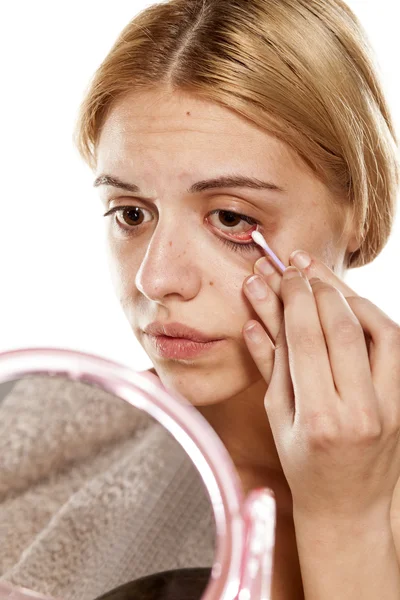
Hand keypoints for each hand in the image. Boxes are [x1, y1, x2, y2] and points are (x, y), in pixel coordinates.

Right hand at [242, 250, 399, 520]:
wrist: (348, 506)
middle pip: (342, 327)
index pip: (306, 338)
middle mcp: (360, 412)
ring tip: (324, 280)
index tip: (281, 274)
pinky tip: (351, 304)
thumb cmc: (303, 465)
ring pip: (380, 330)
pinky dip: (374, 318)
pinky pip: (395, 347)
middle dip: (318, 287)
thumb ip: (269, 362)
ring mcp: (391, 407)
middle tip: (298, 266)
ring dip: (351, 296)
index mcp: (318, 418)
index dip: (292, 297)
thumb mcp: (277, 417)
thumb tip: (254, 314)